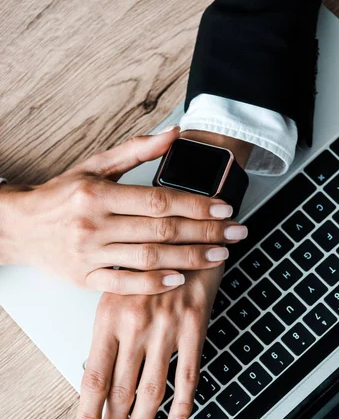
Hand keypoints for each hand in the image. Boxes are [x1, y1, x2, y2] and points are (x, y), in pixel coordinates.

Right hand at [0, 127, 246, 293]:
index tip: (225, 209)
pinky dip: (152, 284)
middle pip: (160, 230)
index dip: (195, 205)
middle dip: (204, 232)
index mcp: (98, 194)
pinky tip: (178, 280)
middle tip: (236, 234)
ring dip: (188, 258)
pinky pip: (123, 284)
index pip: (158, 200)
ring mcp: (90, 255)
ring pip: (148, 258)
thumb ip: (136, 151)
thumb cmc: (60, 196)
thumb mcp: (94, 166)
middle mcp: (94, 225)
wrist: (20, 227)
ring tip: (219, 257)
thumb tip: (174, 133)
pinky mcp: (85, 279)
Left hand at [76, 265, 222, 418]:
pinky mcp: (193, 326)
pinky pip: (188, 375)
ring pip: (152, 388)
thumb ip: (111, 330)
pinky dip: (183, 404)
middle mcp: (134, 325)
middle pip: (120, 389)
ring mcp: (165, 328)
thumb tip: (100, 372)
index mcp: (108, 317)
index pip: (93, 376)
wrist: (188, 234)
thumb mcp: (119, 290)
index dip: (88, 413)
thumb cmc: (150, 263)